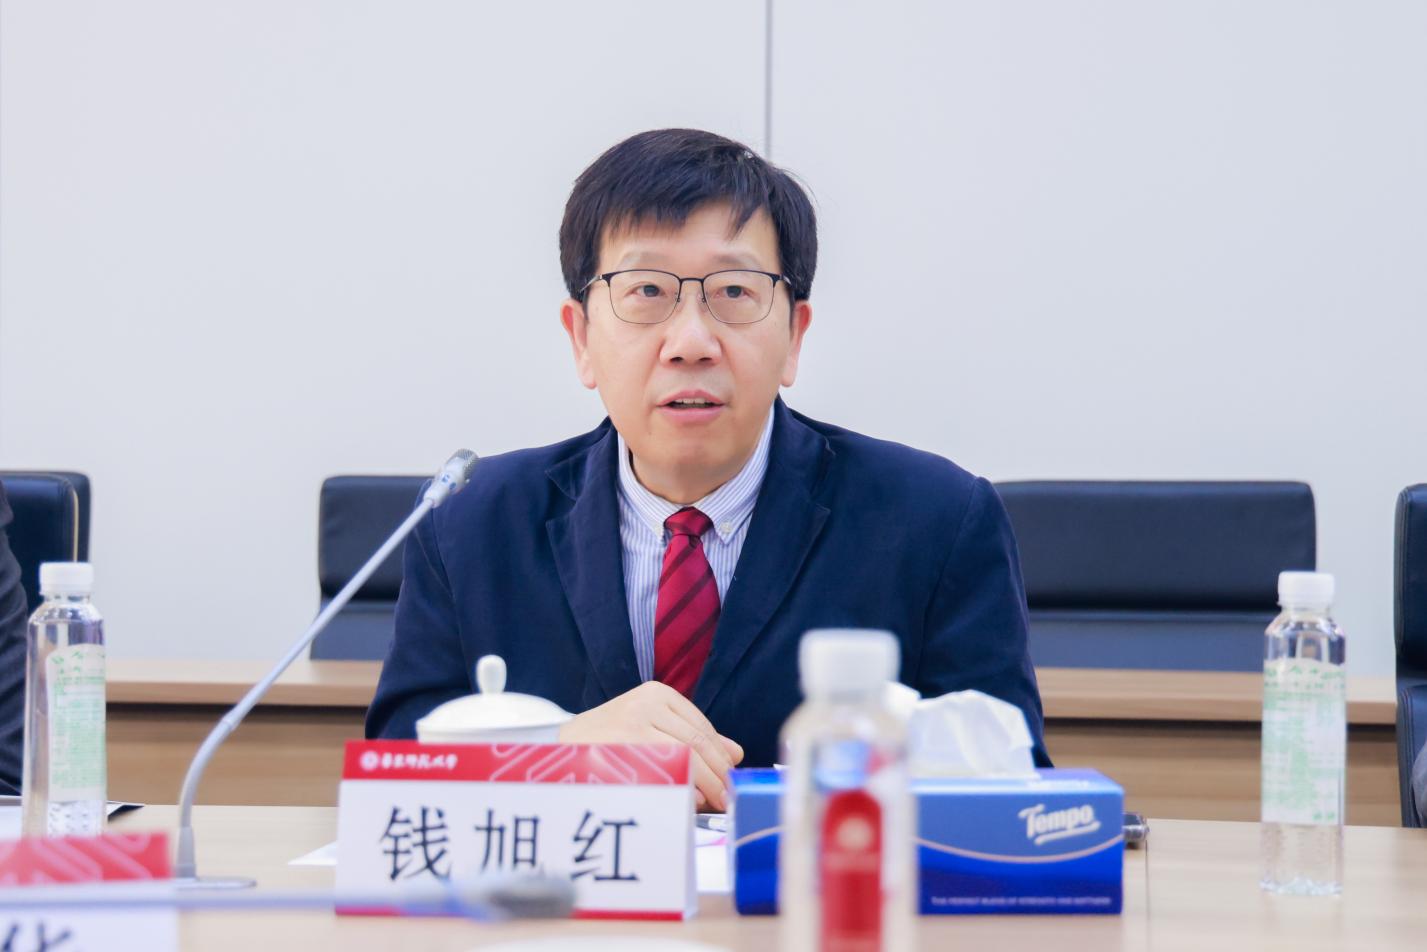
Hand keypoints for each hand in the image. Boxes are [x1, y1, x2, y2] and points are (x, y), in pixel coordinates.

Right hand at [557, 681, 743, 810]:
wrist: (561, 748)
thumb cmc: (614, 740)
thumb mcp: (654, 726)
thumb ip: (694, 736)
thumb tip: (736, 754)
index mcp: (657, 694)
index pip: (701, 728)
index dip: (720, 756)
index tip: (731, 778)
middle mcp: (644, 704)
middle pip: (694, 743)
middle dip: (716, 773)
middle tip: (728, 797)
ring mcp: (630, 726)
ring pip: (681, 757)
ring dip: (703, 783)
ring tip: (712, 802)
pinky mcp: (618, 750)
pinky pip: (659, 772)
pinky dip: (679, 788)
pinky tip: (687, 800)